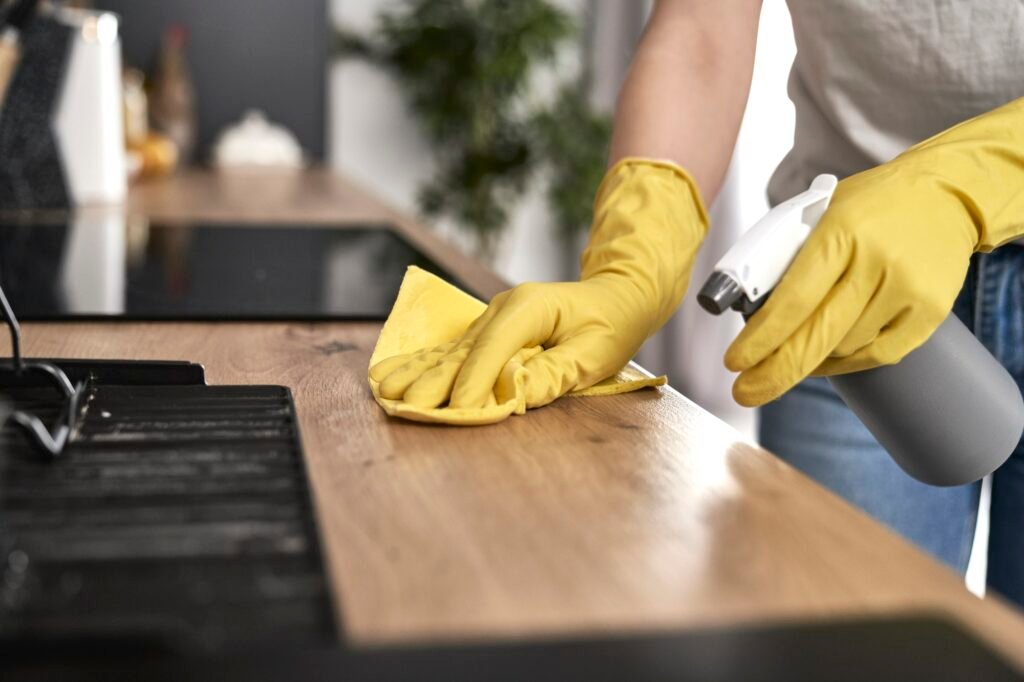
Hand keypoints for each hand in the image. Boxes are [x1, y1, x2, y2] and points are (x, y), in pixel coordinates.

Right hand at [371, 277, 655, 409]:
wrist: (614, 298)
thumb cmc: (609, 327)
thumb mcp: (593, 355)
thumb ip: (554, 375)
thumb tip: (514, 396)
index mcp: (528, 308)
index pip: (494, 348)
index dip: (475, 381)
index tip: (460, 410)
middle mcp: (502, 310)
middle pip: (462, 350)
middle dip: (434, 380)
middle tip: (406, 407)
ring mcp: (491, 318)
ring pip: (450, 350)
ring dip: (419, 373)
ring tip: (386, 391)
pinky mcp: (486, 331)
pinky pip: (452, 351)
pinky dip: (425, 365)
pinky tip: (395, 374)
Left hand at [725, 98, 1023, 406]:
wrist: (946, 194)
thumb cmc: (873, 204)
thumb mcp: (822, 213)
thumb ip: (791, 255)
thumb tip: (751, 307)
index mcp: (841, 232)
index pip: (792, 299)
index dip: (761, 339)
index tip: (735, 361)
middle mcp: (877, 262)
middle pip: (817, 335)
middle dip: (775, 371)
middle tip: (745, 391)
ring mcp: (908, 289)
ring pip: (844, 348)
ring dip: (810, 360)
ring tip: (791, 357)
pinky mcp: (931, 310)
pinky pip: (879, 354)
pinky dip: (846, 363)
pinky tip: (826, 360)